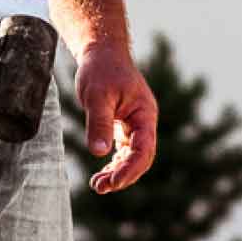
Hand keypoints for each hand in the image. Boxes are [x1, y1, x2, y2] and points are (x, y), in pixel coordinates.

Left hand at [76, 43, 156, 193]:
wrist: (101, 53)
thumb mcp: (97, 96)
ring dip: (117, 173)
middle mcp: (144, 123)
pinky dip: (114, 164)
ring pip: (132, 158)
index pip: (144, 150)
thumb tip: (99, 153)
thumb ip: (99, 123)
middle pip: (140, 158)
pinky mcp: (124, 127)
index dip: (130, 169)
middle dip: (123, 176)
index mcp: (144, 115)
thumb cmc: (101, 70)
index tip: (112, 182)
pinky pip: (124, 152)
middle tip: (100, 187)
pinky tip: (102, 175)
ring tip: (98, 185)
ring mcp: (135, 126)